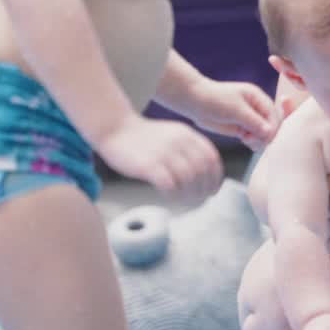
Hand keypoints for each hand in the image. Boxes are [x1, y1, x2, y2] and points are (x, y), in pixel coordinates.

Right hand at [94, 114, 223, 205]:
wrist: (114, 127)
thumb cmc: (142, 137)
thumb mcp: (171, 134)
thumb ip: (188, 148)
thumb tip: (203, 174)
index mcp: (187, 134)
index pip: (212, 159)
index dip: (215, 178)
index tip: (212, 191)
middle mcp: (179, 142)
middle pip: (203, 171)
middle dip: (204, 190)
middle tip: (199, 200)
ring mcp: (164, 153)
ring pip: (189, 179)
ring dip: (190, 195)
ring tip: (185, 202)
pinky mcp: (149, 165)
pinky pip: (170, 185)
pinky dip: (174, 195)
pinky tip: (170, 197)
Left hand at [188, 80, 276, 150]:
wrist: (195, 102)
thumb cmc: (215, 100)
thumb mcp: (236, 110)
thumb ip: (254, 122)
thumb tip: (270, 132)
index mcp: (258, 97)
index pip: (273, 115)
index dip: (273, 127)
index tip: (266, 138)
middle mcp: (256, 108)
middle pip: (270, 125)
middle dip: (265, 134)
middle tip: (252, 140)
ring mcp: (249, 119)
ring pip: (263, 133)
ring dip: (258, 140)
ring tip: (246, 140)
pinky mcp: (242, 128)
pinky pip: (254, 138)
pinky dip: (252, 142)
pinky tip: (247, 142)